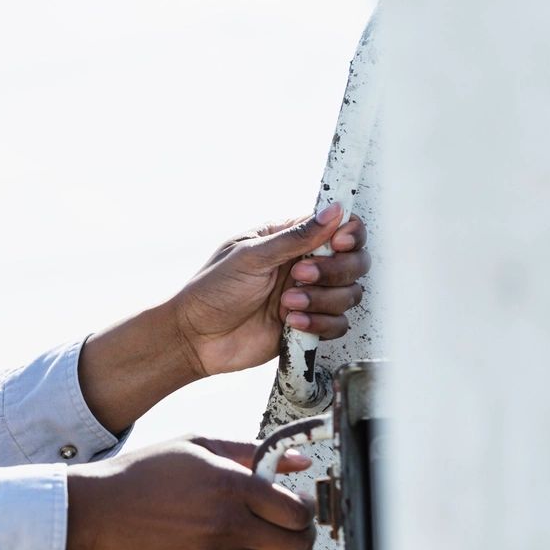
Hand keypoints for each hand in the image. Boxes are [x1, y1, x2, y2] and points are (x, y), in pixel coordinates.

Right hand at [64, 438, 318, 549]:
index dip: (307, 508)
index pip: (296, 510)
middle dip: (307, 535)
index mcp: (230, 486)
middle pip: (297, 543)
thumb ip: (252, 451)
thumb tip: (300, 460)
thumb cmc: (144, 473)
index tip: (300, 503)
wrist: (100, 511)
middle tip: (298, 527)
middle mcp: (228, 525)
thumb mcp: (198, 445)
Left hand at [174, 205, 369, 376]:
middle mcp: (304, 265)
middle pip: (354, 261)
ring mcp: (308, 295)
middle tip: (300, 275)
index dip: (349, 234)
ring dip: (322, 299)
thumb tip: (333, 211)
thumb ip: (296, 237)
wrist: (195, 338)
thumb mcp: (251, 257)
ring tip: (286, 303)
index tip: (339, 243)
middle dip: (334, 270)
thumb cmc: (212, 291)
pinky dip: (319, 324)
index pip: (340, 227)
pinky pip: (338, 324)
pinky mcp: (308, 325)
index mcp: (289, 239)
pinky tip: (291, 322)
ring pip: (349, 294)